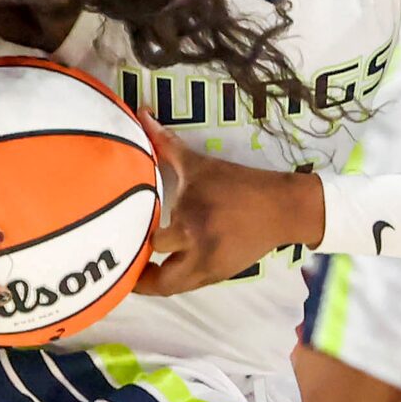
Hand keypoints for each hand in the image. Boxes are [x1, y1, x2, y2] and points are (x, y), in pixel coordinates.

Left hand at [134, 118, 323, 295]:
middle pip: (160, 283)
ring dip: (155, 283)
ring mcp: (211, 268)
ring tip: (137, 272)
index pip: (153, 244)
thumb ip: (166, 142)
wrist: (281, 207)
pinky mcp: (221, 274)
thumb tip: (142, 113)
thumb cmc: (237, 184)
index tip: (118, 234)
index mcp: (192, 225)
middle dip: (139, 280)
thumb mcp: (200, 163)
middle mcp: (199, 253)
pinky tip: (164, 266)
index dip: (135, 241)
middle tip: (121, 267)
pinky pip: (190, 284)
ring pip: (174, 289)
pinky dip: (175, 278)